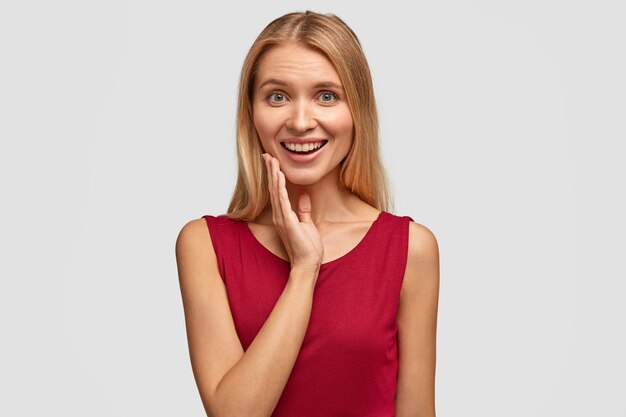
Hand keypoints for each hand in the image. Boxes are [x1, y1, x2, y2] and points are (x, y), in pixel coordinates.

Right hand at [262, 153, 323, 273]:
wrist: (307, 264)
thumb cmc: (307, 248)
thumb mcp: (307, 225)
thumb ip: (303, 210)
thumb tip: (303, 196)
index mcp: (283, 215)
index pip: (277, 191)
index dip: (275, 176)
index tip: (273, 162)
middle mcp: (279, 215)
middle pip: (273, 188)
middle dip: (271, 171)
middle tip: (267, 155)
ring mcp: (281, 219)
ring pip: (276, 192)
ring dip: (274, 175)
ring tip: (271, 160)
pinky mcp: (287, 222)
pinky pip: (282, 202)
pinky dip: (280, 188)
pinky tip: (279, 177)